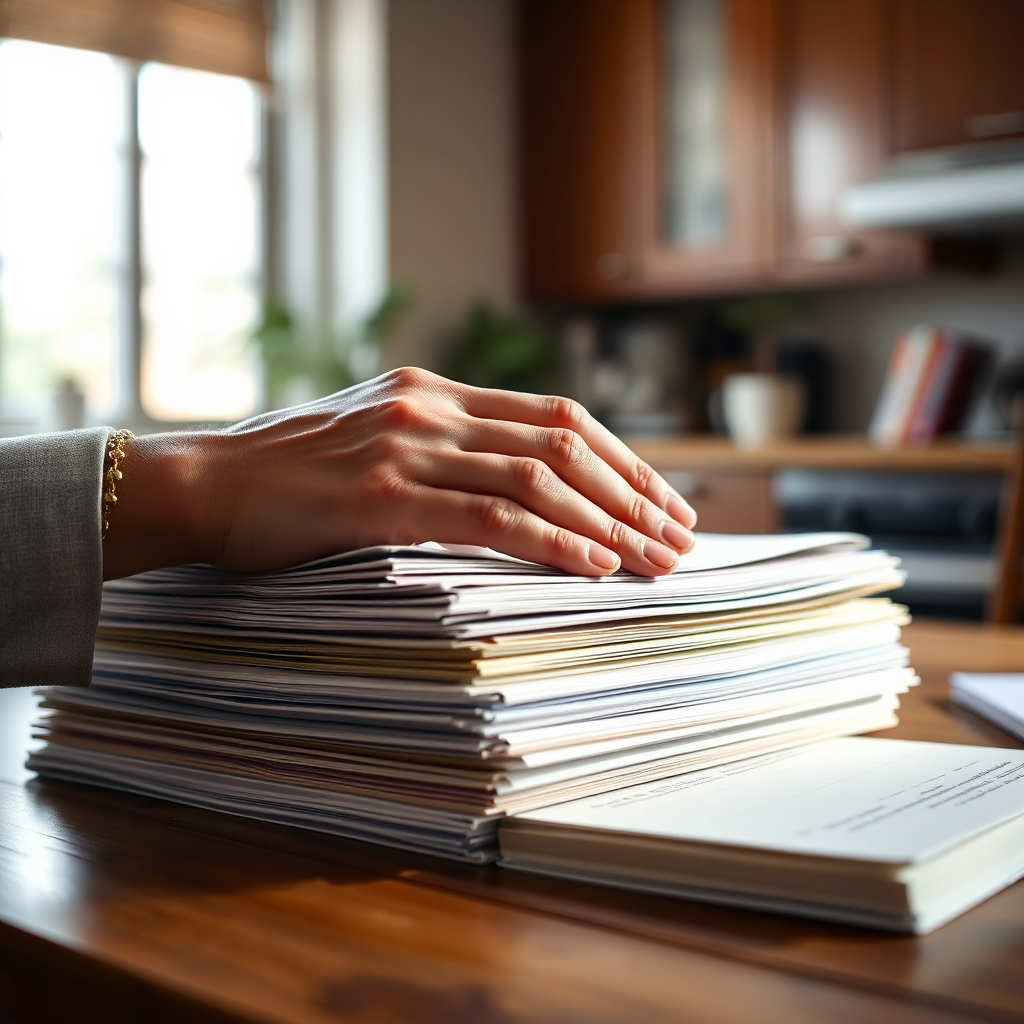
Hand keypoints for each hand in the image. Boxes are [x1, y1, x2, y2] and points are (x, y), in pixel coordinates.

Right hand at [103, 368, 695, 578]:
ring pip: (538, 478)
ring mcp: (407, 447)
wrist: (206, 486)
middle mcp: (431, 407)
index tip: (665, 500)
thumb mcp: (379, 446)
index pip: (558, 417)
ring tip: (655, 561)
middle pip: (565, 443)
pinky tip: (594, 566)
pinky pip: (488, 516)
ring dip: (608, 522)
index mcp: (437, 391)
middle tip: (680, 538)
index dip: (625, 459)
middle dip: (634, 493)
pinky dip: (551, 541)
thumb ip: (445, 453)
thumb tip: (519, 492)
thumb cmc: (293, 478)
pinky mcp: (383, 497)